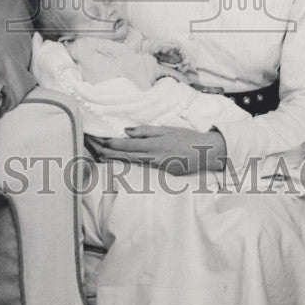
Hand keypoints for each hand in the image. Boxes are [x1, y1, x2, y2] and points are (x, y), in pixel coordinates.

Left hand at [93, 125, 225, 174]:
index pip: (129, 145)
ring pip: (133, 165)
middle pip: (128, 157)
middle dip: (112, 155)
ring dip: (118, 162)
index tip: (103, 143)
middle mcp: (155, 158)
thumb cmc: (186, 138)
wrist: (206, 153)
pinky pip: (143, 170)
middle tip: (98, 153)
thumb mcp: (166, 129)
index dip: (115, 145)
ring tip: (104, 160)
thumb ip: (146, 130)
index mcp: (155, 144)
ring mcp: (159, 168)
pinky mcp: (163, 175)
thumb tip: (127, 131)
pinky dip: (131, 168)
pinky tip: (122, 166)